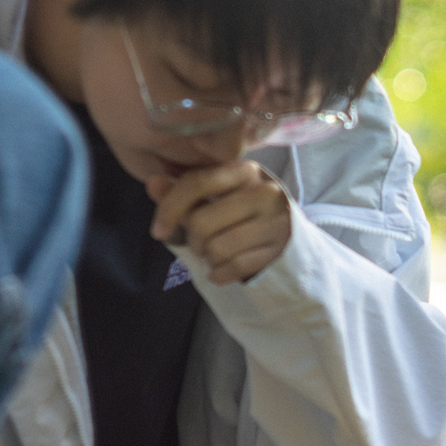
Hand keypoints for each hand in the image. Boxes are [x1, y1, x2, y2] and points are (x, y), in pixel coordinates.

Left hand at [148, 161, 291, 284]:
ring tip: (218, 255)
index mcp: (245, 171)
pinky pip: (234, 267)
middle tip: (202, 244)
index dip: (169, 209)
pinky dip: (220, 274)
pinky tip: (223, 270)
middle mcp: (265, 191)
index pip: (197, 182)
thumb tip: (152, 183)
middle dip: (193, 241)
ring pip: (216, 248)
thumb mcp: (216, 199)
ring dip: (208, 259)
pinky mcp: (281, 249)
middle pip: (202, 222)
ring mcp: (277, 221)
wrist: (292, 243)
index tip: (158, 232)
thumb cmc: (245, 218)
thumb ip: (183, 192)